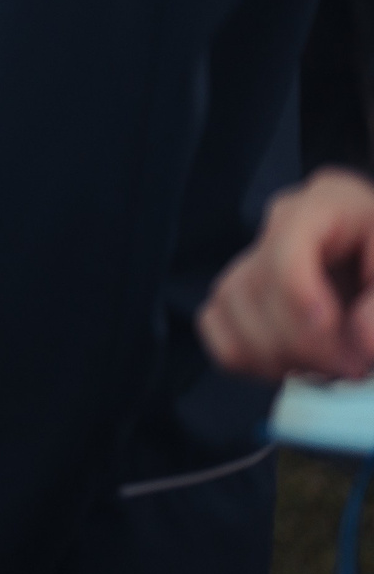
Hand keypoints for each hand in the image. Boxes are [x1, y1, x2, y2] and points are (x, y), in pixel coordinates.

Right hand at [200, 167, 373, 380]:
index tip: (344, 345)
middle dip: (304, 342)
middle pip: (257, 283)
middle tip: (354, 369)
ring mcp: (253, 255)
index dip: (302, 297)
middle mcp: (282, 224)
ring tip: (330, 370)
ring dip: (278, 354)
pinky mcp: (237, 291)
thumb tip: (362, 344)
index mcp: (329, 203)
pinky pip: (215, 324)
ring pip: (230, 305)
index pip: (287, 244)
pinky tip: (294, 364)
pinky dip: (249, 356)